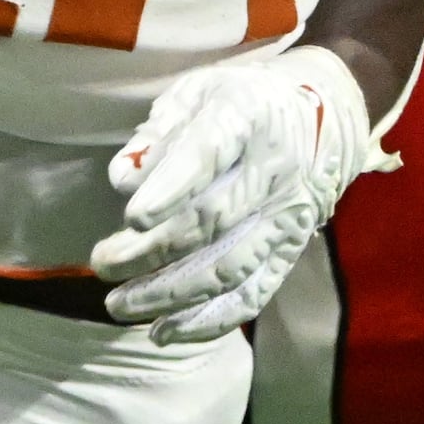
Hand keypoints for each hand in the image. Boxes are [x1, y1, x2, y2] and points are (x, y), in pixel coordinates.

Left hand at [92, 46, 393, 346]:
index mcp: (249, 116)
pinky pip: (253, 294)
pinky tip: (164, 331)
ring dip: (170, 293)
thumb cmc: (240, 103)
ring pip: (229, 267)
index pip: (209, 155)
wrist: (321, 118)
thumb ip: (158, 131)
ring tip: (118, 304)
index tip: (132, 218)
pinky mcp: (290, 250)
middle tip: (102, 263)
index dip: (171, 189)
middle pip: (212, 220)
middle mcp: (275, 169)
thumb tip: (123, 180)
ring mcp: (287, 215)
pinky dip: (208, 320)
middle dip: (151, 250)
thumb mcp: (198, 92)